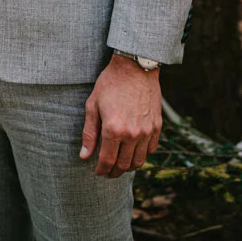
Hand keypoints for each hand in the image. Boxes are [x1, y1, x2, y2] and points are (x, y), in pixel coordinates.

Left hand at [80, 54, 161, 177]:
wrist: (135, 68)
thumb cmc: (110, 83)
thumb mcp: (92, 105)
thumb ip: (89, 133)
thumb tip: (84, 156)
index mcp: (113, 129)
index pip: (107, 160)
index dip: (101, 170)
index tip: (97, 172)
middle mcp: (132, 134)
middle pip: (123, 165)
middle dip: (113, 172)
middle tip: (107, 172)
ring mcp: (146, 131)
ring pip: (138, 161)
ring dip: (128, 167)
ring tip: (119, 166)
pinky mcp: (156, 127)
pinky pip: (150, 150)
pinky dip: (142, 156)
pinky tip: (133, 154)